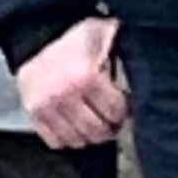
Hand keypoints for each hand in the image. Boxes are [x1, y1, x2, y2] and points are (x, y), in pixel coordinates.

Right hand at [18, 15, 129, 149]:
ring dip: (89, 137)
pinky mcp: (32, 112)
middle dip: (108, 129)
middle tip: (111, 124)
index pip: (114, 111)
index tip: (123, 111)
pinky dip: (66, 140)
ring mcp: (46, 105)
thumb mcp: (102, 37)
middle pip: (96, 129)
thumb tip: (144, 59)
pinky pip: (53, 139)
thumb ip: (123, 50)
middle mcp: (65, 94)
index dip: (122, 114)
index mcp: (86, 76)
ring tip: (94, 128)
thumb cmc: (73, 40)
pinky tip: (73, 131)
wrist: (36, 38)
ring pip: (76, 139)